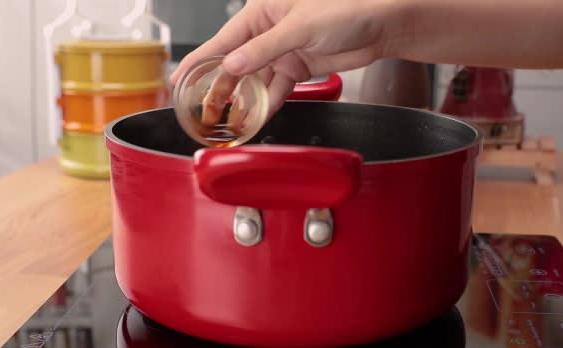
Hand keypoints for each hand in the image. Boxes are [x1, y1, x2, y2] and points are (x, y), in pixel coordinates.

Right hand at [170, 0, 399, 116]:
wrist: (382, 25)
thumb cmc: (347, 7)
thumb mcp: (300, 27)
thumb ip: (265, 49)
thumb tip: (234, 65)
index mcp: (262, 12)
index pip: (223, 39)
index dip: (200, 60)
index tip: (180, 79)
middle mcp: (269, 32)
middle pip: (237, 64)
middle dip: (221, 88)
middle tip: (205, 111)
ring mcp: (284, 51)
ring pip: (256, 80)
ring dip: (245, 101)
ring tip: (229, 121)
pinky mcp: (299, 67)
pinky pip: (277, 88)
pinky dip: (268, 104)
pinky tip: (257, 117)